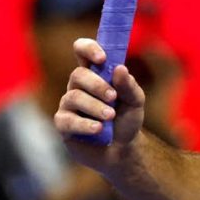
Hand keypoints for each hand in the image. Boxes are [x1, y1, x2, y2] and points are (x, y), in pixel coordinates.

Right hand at [55, 38, 146, 166]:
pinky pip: (67, 120)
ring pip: (73, 97)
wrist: (123, 150)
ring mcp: (68, 105)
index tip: (102, 58)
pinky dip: (85, 124)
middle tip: (113, 97)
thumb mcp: (135, 101)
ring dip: (94, 106)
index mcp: (95, 73)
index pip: (82, 51)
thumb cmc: (127, 120)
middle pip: (78, 74)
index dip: (88, 49)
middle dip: (97, 85)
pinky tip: (98, 129)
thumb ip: (129, 85)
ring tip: (110, 116)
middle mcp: (78, 86)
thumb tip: (119, 68)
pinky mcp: (63, 124)